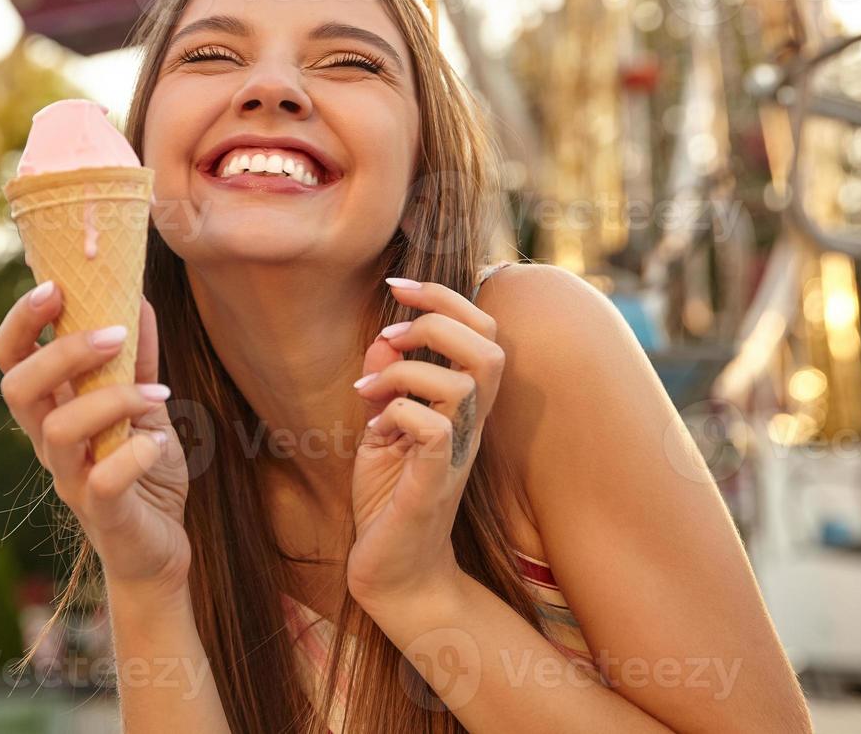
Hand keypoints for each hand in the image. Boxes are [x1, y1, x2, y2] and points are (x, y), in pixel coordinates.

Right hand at [0, 283, 190, 598]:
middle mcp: (50, 442)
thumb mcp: (144, 404)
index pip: (10, 358)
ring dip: (110, 399)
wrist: (160, 549)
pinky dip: (133, 455)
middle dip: (62, 352)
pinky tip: (158, 444)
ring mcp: (71, 479)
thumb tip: (137, 296)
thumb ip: (137, 357)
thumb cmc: (142, 469)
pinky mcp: (102, 513)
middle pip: (17, 388)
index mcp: (53, 408)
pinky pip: (102, 481)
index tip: (54, 285)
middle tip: (114, 333)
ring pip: (57, 431)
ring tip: (159, 392)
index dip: (21, 320)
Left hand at [346, 278, 503, 611]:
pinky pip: (434, 428)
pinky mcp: (433, 482)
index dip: (446, 297)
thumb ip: (386, 383)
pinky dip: (398, 412)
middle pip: (490, 346)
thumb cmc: (390, 500)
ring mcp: (456, 453)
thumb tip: (383, 339)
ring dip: (410, 368)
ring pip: (468, 381)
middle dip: (438, 319)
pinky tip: (374, 429)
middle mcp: (469, 425)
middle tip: (390, 333)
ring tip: (370, 386)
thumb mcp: (381, 429)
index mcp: (461, 406)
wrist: (392, 574)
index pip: (483, 332)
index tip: (397, 286)